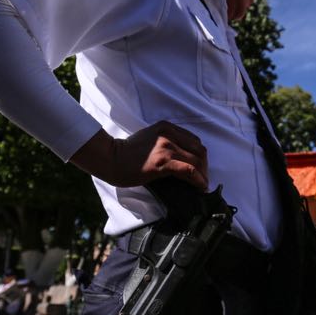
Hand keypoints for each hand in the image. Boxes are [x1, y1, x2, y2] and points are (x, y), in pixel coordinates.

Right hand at [70, 122, 208, 190]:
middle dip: (204, 166)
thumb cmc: (126, 151)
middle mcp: (169, 134)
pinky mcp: (162, 162)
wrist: (110, 158)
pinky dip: (198, 180)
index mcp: (167, 127)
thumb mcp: (149, 137)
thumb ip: (165, 140)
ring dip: (203, 175)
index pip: (194, 140)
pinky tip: (200, 187)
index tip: (201, 168)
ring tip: (202, 185)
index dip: (200, 156)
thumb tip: (180, 155)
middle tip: (203, 179)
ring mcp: (166, 147)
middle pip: (199, 150)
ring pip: (196, 160)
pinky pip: (188, 170)